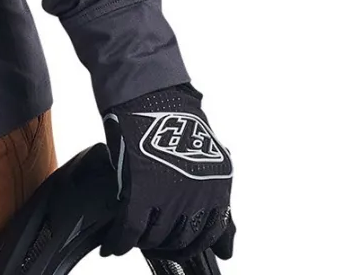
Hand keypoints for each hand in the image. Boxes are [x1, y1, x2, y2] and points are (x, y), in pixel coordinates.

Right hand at [101, 83, 234, 261]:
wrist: (148, 91)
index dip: (192, 244)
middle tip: (153, 242)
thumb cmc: (175, 118)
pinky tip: (112, 245)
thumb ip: (219, 204)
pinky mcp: (140, 191)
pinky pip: (130, 229)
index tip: (180, 246)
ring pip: (156, 239)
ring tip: (133, 238)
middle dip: (167, 246)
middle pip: (182, 240)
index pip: (211, 236)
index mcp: (218, 189)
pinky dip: (119, 241)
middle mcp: (198, 197)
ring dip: (143, 243)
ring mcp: (170, 195)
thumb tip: (228, 249)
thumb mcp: (210, 160)